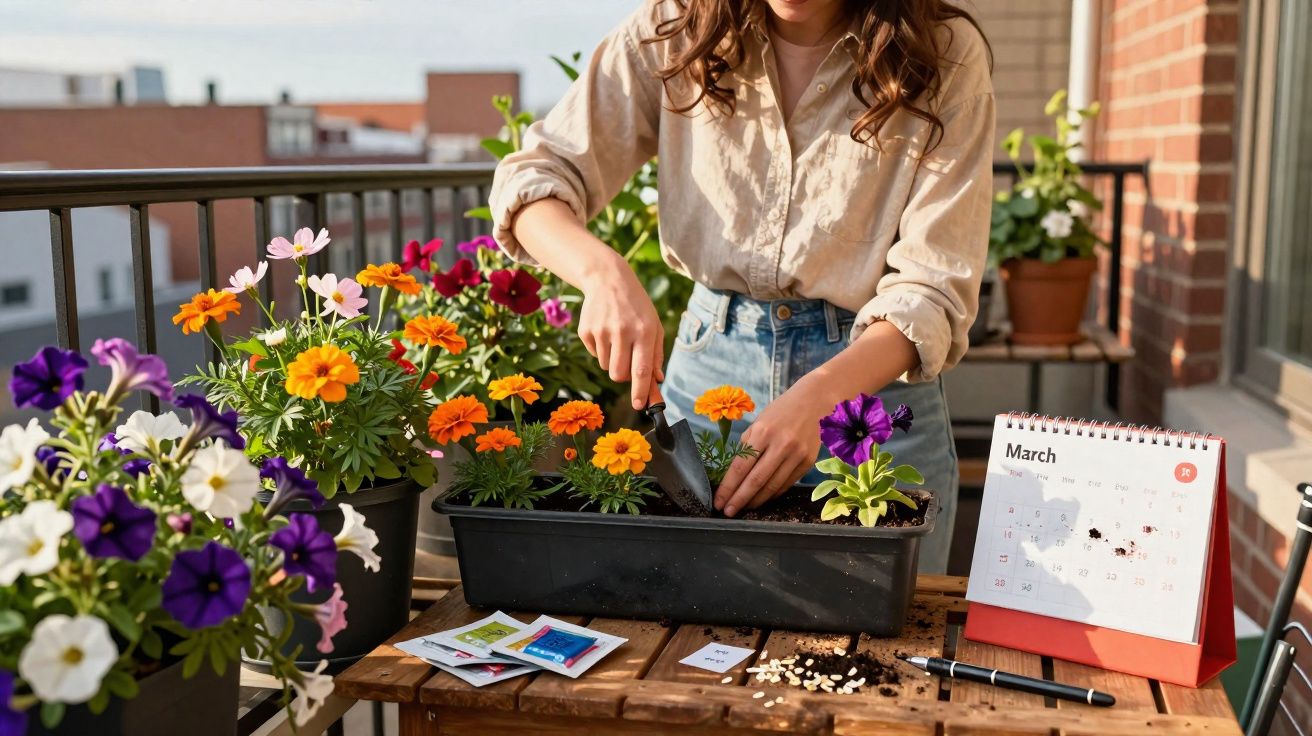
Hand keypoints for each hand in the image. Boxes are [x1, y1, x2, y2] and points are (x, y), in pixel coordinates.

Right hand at [577, 255, 664, 409]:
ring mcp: (601, 331)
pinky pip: (595, 355)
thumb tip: (657, 380)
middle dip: (623, 376)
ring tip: (617, 337)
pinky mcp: (586, 331)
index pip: (641, 369)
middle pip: (619, 375)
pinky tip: (605, 330)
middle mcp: (622, 331)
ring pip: (606, 366)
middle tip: (627, 361)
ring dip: (613, 359)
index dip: (641, 391)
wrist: (608, 280)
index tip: (641, 406)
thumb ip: (656, 354)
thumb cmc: (637, 307)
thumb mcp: (654, 325)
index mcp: (644, 331)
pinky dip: (601, 349)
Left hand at [715, 379, 826, 516]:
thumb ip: (747, 447)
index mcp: (763, 432)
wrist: (814, 401)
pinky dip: (772, 494)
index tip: (719, 501)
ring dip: (756, 501)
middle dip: (739, 499)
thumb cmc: (781, 411)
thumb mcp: (758, 422)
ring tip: (744, 508)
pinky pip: (786, 484)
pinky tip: (762, 498)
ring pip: (772, 487)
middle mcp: (781, 444)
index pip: (741, 467)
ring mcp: (797, 455)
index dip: (728, 488)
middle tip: (728, 512)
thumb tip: (733, 477)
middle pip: (756, 481)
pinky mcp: (808, 462)